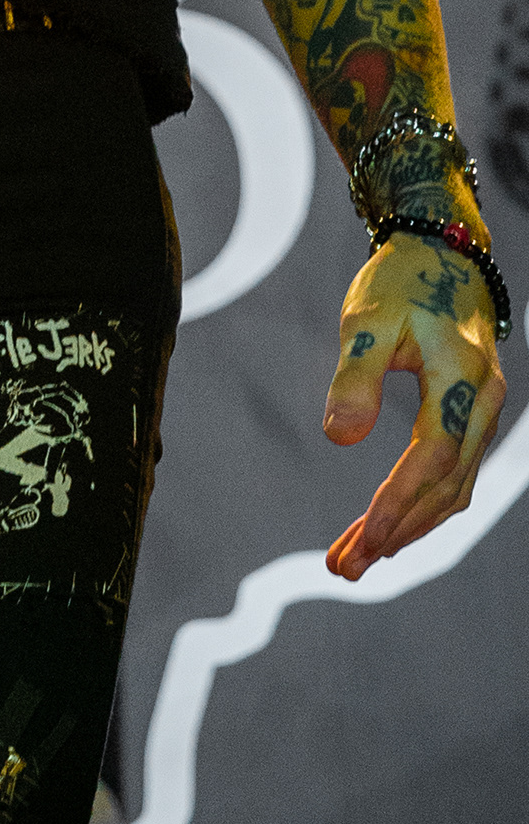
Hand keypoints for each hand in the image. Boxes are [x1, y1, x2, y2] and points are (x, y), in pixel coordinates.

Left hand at [322, 232, 506, 578]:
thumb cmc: (399, 284)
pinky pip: (452, 474)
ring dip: (406, 528)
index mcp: (461, 376)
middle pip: (447, 486)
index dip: (400, 502)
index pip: (434, 456)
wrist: (441, 255)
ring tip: (352, 561)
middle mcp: (483, 402)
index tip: (363, 540)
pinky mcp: (471, 418)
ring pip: (453, 489)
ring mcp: (482, 413)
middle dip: (397, 532)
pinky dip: (419, 505)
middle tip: (344, 568)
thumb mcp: (366, 320)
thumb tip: (339, 438)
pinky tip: (384, 528)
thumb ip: (354, 378)